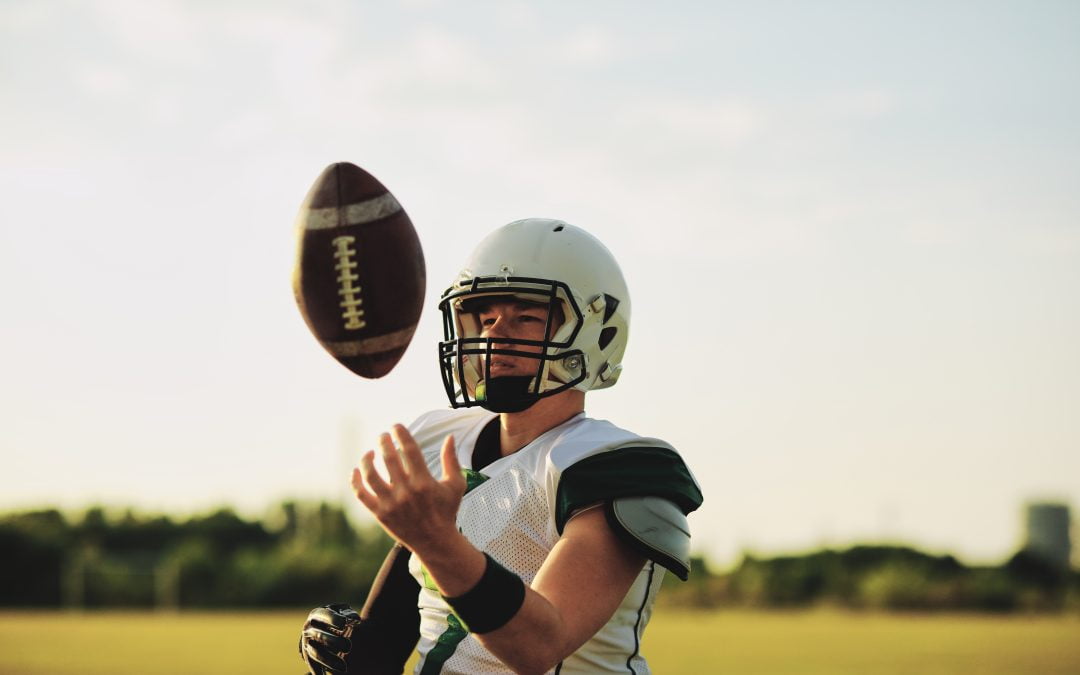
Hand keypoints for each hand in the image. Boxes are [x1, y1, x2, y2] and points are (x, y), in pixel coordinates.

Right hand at [299, 603, 359, 674]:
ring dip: (329, 661)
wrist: (323, 628)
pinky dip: (318, 673)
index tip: (343, 623)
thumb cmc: (338, 617)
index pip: (323, 615)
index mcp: (317, 614)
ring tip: (344, 668)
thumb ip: (348, 614)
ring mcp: (307, 643)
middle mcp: (309, 629)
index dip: (332, 619)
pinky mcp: (308, 656)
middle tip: (349, 647)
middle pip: (320, 636)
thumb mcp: (342, 612)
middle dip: (334, 642)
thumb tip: (355, 619)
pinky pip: (313, 666)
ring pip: (316, 653)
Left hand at [351, 425, 465, 558]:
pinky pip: (361, 494)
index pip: (409, 450)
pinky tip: (356, 470)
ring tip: (370, 452)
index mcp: (424, 482)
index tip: (396, 426)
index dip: (401, 434)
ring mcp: (391, 504)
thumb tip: (449, 437)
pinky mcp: (380, 514)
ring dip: (367, 459)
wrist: (435, 542)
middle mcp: (406, 492)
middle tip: (383, 436)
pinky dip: (355, 480)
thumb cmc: (446, 511)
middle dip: (383, 442)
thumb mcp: (455, 485)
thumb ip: (451, 460)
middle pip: (388, 458)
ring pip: (371, 475)